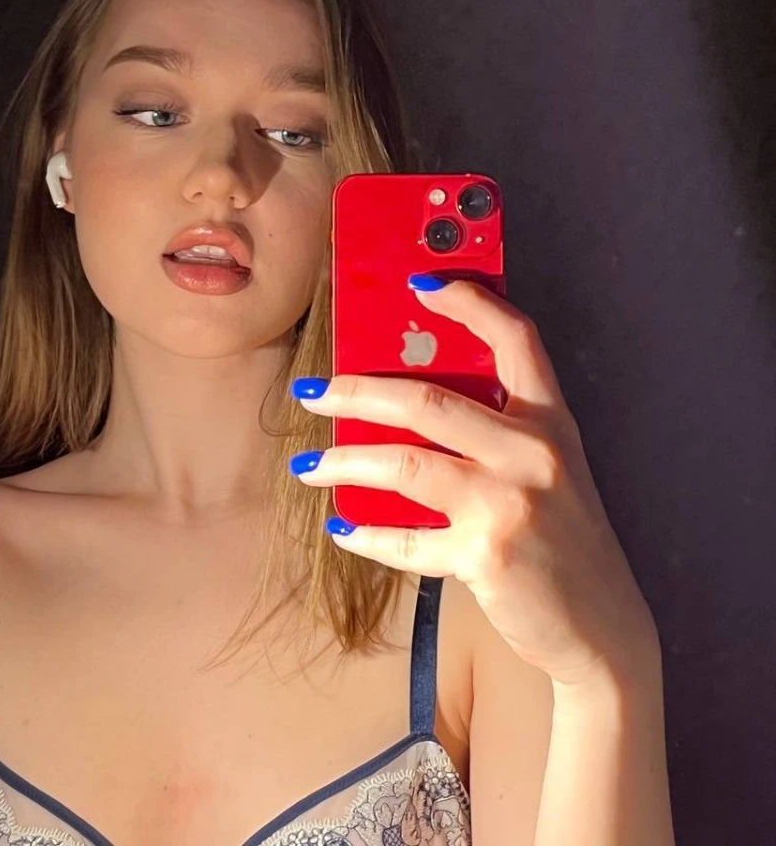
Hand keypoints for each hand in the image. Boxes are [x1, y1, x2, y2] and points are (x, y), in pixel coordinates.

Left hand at [289, 275, 659, 689]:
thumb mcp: (548, 472)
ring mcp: (510, 504)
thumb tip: (403, 404)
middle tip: (313, 393)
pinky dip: (366, 534)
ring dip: (345, 461)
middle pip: (430, 400)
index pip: (516, 338)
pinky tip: (343, 528)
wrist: (602, 627)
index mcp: (551, 422)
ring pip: (405, 464)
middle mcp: (534, 453)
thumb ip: (498, 434)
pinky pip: (407, 540)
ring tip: (308, 465)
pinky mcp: (487, 555)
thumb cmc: (564, 540)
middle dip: (358, 390)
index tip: (419, 283)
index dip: (469, 301)